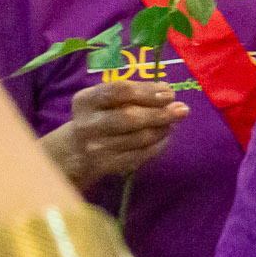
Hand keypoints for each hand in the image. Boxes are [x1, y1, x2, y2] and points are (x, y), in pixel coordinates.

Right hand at [42, 80, 187, 189]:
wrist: (73, 152)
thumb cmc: (98, 117)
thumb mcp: (104, 100)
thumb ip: (133, 93)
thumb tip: (167, 91)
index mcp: (85, 100)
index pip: (120, 90)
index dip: (148, 91)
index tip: (169, 93)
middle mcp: (87, 124)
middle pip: (130, 117)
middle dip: (161, 113)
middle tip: (182, 109)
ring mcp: (95, 148)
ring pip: (139, 138)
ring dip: (162, 129)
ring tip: (172, 122)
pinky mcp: (105, 166)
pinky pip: (140, 155)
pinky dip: (158, 145)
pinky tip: (164, 137)